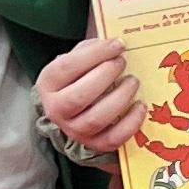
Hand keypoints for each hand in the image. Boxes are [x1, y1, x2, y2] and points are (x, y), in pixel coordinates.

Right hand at [34, 31, 148, 155]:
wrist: (74, 109)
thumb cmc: (80, 77)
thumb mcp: (78, 58)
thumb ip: (92, 49)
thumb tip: (116, 44)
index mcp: (49, 83)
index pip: (67, 68)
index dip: (95, 54)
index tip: (117, 45)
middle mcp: (56, 110)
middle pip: (79, 96)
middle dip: (106, 76)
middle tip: (122, 63)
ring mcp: (74, 130)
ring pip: (96, 119)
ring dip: (120, 98)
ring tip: (133, 81)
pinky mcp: (94, 144)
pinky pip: (112, 139)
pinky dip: (130, 124)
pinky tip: (140, 106)